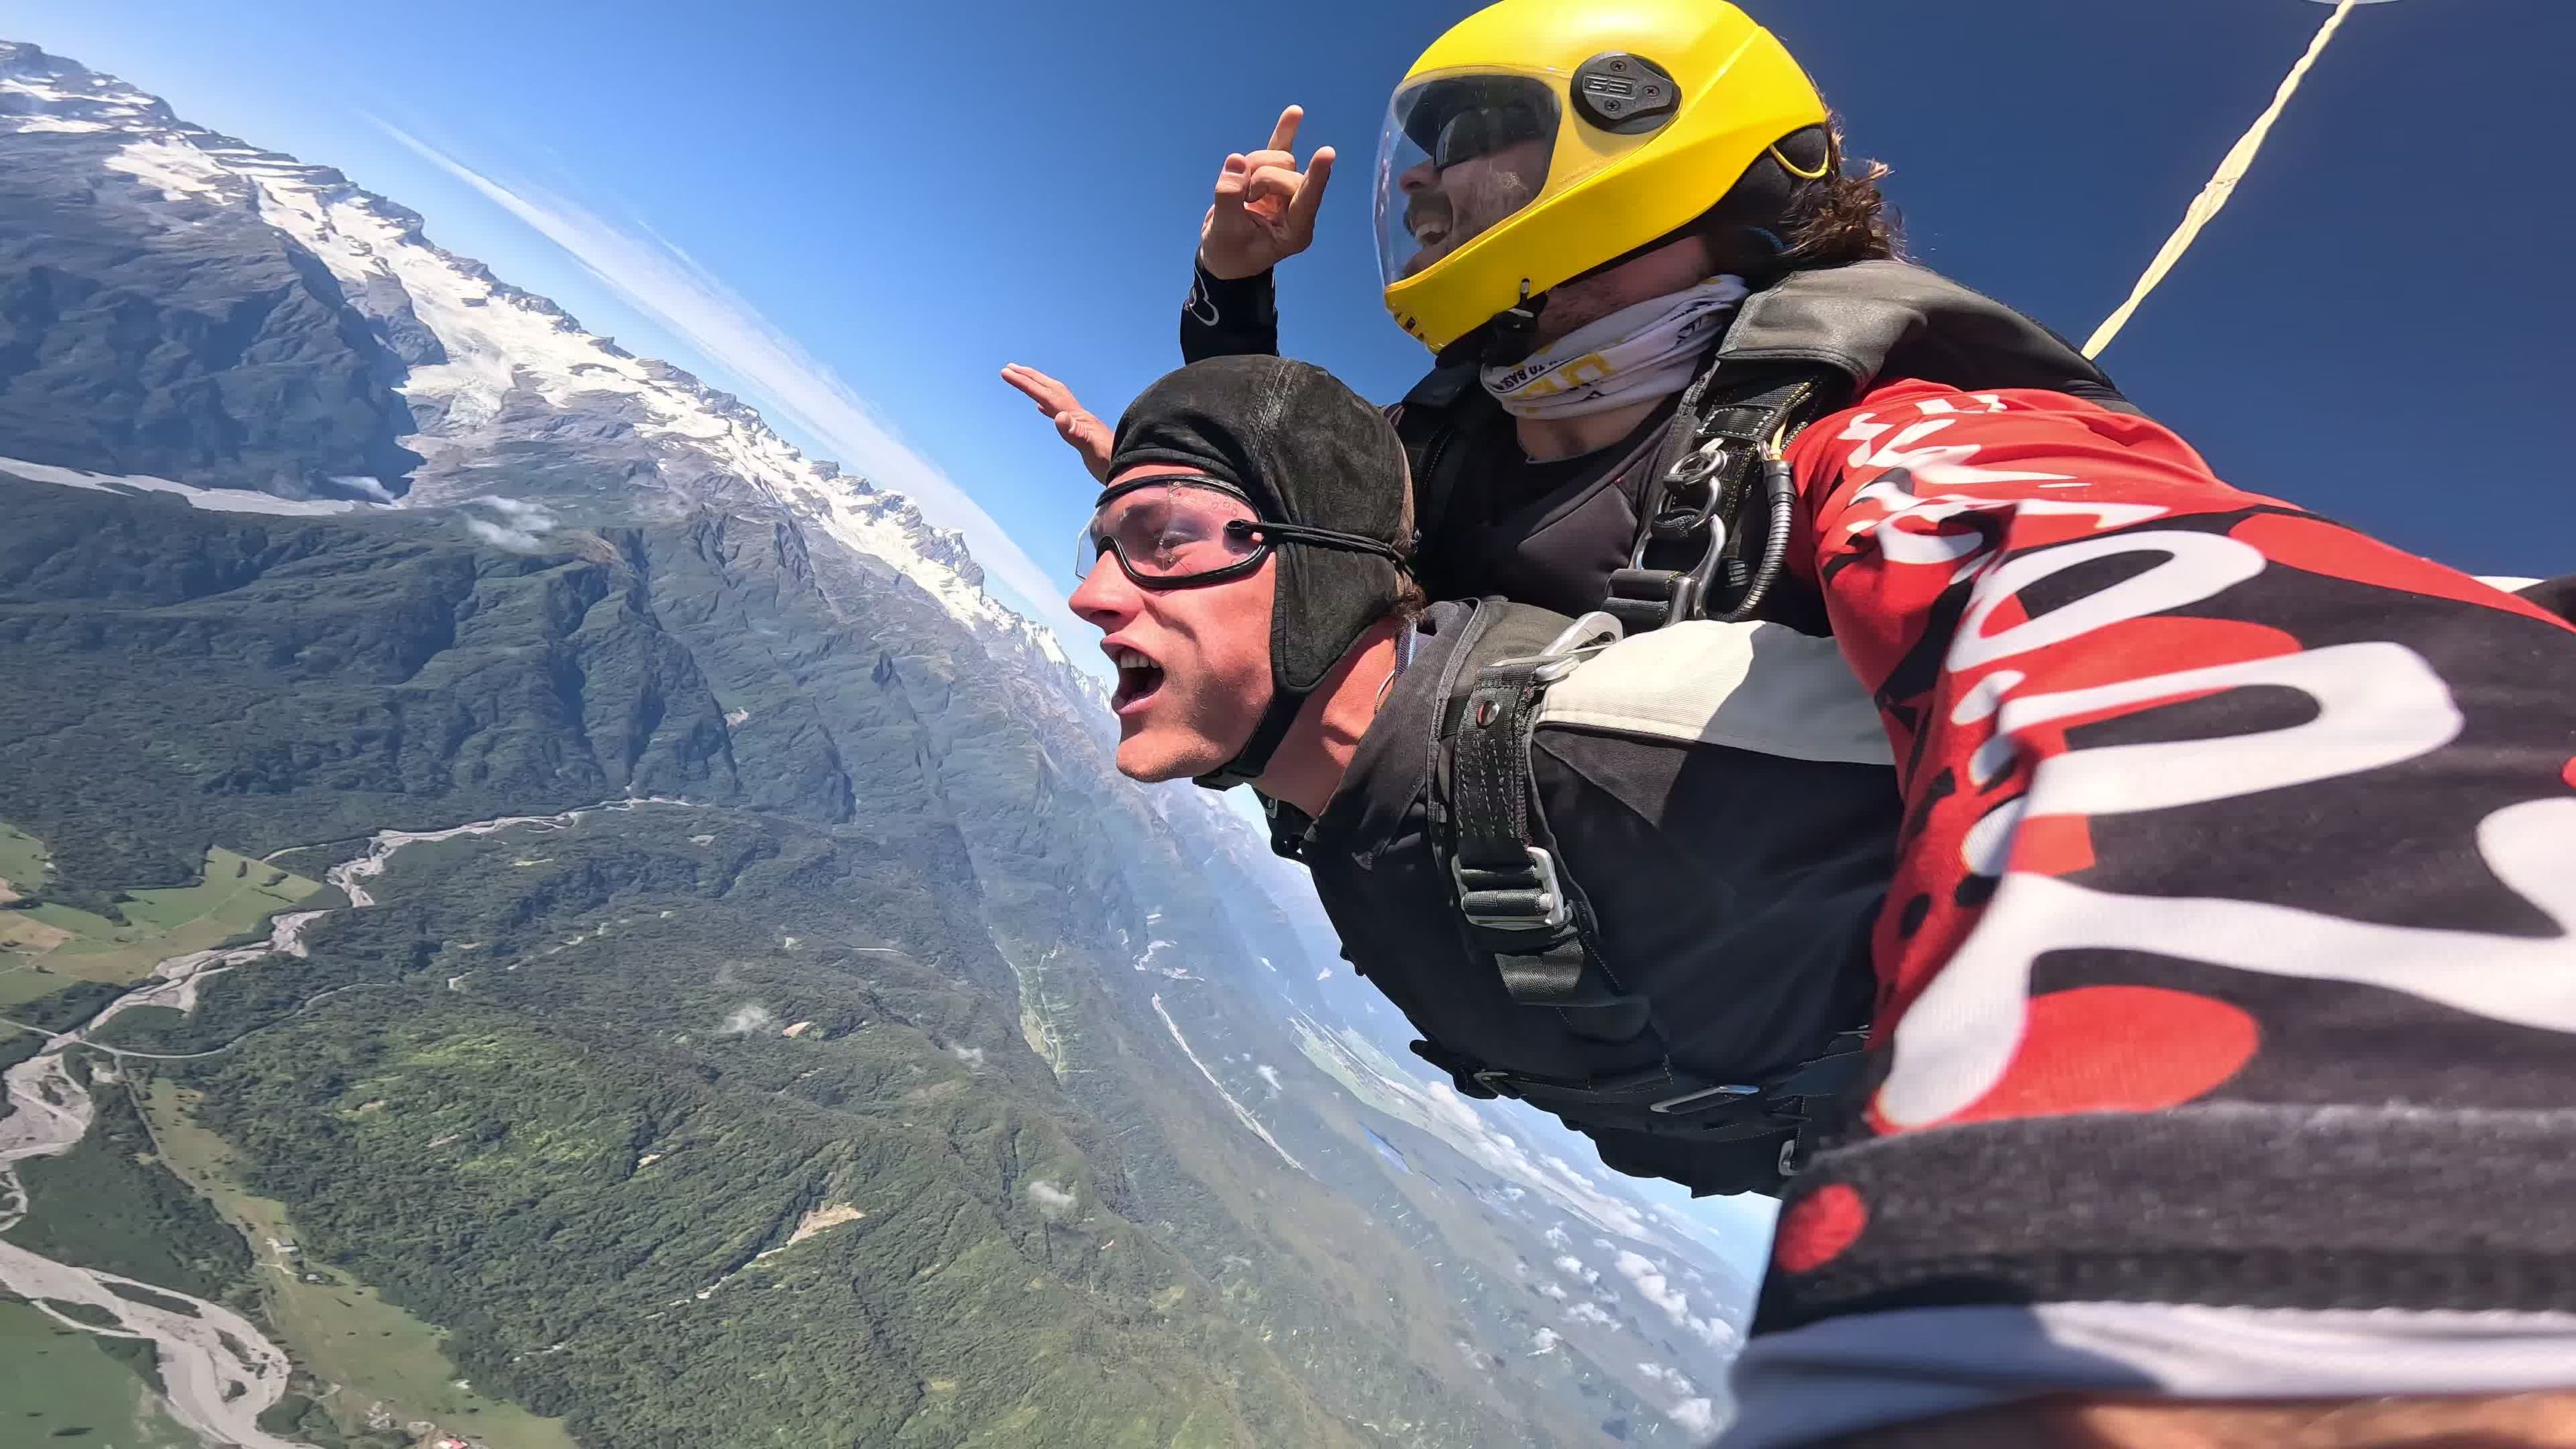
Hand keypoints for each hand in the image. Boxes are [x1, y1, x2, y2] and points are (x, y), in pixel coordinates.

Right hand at [1000, 364, 1113, 482]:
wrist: (1133, 469)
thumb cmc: (1112, 463)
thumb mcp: (1092, 450)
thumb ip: (1076, 433)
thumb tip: (1058, 416)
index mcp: (1076, 417)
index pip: (1046, 395)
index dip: (1026, 383)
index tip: (1006, 372)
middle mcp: (1078, 415)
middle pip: (1051, 389)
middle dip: (1030, 377)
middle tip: (1010, 367)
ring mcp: (1081, 422)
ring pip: (1055, 397)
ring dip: (1038, 387)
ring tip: (1024, 380)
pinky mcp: (1082, 432)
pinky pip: (1060, 412)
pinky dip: (1048, 406)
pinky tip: (1044, 409)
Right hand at [1200, 105, 1335, 281]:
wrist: (1222, 252)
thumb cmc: (1228, 253)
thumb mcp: (1222, 234)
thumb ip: (1229, 199)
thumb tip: (1236, 161)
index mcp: (1294, 232)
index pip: (1307, 199)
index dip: (1315, 176)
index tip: (1327, 153)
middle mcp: (1296, 209)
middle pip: (1286, 173)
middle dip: (1258, 178)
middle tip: (1241, 200)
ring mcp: (1287, 191)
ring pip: (1279, 159)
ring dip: (1253, 165)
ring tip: (1240, 191)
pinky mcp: (1273, 176)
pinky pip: (1281, 148)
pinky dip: (1285, 131)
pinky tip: (1295, 112)